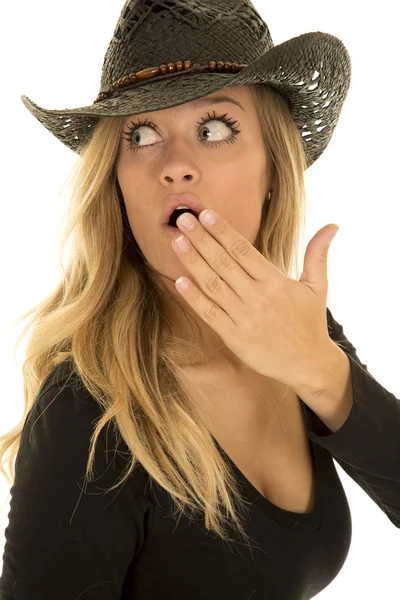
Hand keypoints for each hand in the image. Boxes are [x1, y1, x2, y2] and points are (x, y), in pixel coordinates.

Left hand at [171, 209, 338, 389]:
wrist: (309, 364)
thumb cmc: (310, 323)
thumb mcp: (317, 286)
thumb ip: (318, 254)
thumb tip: (332, 225)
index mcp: (276, 282)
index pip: (244, 250)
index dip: (223, 231)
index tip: (206, 214)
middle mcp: (258, 297)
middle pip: (224, 263)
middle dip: (202, 239)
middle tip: (182, 219)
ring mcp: (245, 318)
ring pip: (213, 285)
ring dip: (193, 262)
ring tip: (176, 241)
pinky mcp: (234, 337)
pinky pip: (210, 314)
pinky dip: (194, 298)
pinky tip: (179, 281)